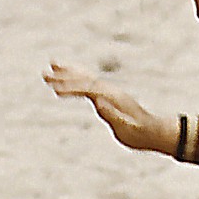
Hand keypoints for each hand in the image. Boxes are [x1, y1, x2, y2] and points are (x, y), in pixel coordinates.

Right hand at [44, 62, 177, 153]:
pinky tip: (67, 80)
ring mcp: (108, 92)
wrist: (154, 131)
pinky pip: (88, 85)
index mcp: (112, 96)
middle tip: (45, 73)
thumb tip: (99, 102)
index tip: (55, 91)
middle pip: (84, 78)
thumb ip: (113, 115)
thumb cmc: (140, 133)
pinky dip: (76, 79)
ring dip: (68, 72)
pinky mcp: (107, 97)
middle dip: (64, 76)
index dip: (71, 88)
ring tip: (51, 66)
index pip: (88, 88)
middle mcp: (109, 90)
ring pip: (85, 78)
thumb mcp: (127, 127)